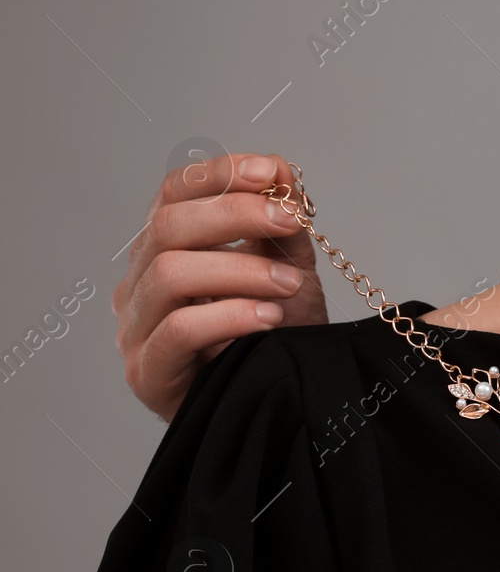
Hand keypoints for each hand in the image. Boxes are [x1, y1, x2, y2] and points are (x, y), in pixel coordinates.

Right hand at [113, 153, 329, 422]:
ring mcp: (136, 329)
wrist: (279, 403)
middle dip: (235, 214)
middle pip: (166, 227)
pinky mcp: (148, 372)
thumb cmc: (273, 340)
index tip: (269, 173)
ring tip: (290, 284)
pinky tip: (269, 317)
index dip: (218, 174)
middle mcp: (139, 283)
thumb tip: (279, 168)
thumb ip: (279, 225)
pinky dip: (230, 315)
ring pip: (168, 274)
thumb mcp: (285, 271)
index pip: (173, 194)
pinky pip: (179, 330)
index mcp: (166, 250)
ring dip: (240, 270)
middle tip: (291, 221)